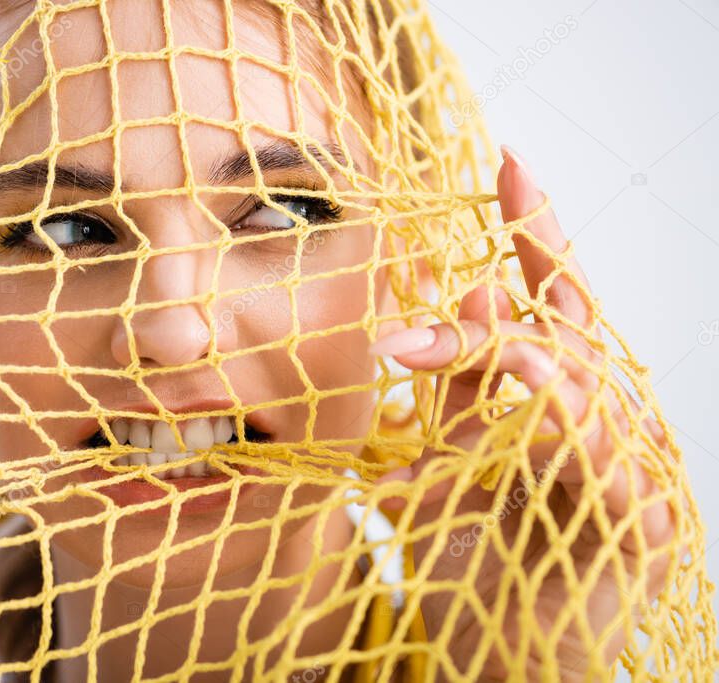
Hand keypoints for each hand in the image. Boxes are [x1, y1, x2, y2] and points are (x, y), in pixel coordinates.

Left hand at [371, 147, 677, 679]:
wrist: (498, 659)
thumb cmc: (476, 553)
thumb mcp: (451, 449)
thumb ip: (459, 379)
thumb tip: (462, 286)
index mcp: (564, 400)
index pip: (554, 302)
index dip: (537, 232)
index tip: (509, 163)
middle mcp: (608, 420)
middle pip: (573, 324)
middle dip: (526, 269)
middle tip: (480, 220)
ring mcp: (633, 467)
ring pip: (586, 377)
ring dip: (513, 340)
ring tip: (458, 305)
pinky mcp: (640, 520)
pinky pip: (597, 450)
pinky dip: (556, 410)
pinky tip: (517, 376)